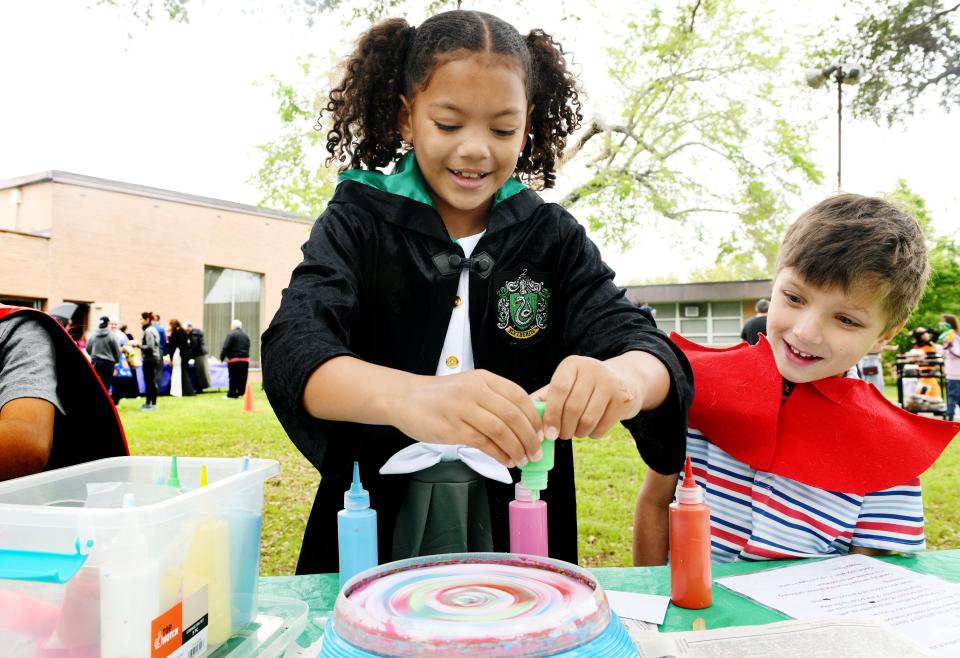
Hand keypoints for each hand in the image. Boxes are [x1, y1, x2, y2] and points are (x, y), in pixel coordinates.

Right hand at [391, 370, 542, 466]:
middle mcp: (476, 390)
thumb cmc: (439, 396)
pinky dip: (499, 454)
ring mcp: (464, 408)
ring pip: (501, 430)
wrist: (404, 398)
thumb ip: (494, 400)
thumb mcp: (470, 387)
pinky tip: (505, 461)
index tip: (541, 433)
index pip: (519, 397)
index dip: (534, 417)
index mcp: (484, 378)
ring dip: (516, 448)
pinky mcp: (453, 428)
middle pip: (513, 415)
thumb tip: (524, 423)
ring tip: (522, 459)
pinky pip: (483, 443)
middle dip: (529, 437)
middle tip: (536, 452)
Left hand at [533, 355, 641, 439]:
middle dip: (564, 428)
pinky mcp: (624, 398)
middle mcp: (592, 368)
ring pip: (588, 419)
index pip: (558, 390)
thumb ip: (544, 399)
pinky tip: (592, 429)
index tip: (548, 434)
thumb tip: (526, 418)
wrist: (624, 381)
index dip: (551, 414)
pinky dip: (594, 434)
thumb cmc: (584, 387)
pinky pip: (602, 426)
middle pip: (573, 408)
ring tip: (577, 432)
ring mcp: (611, 382)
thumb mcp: (565, 385)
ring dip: (579, 433)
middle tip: (562, 435)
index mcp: (572, 364)